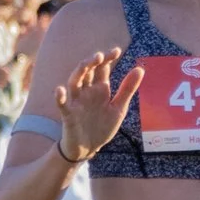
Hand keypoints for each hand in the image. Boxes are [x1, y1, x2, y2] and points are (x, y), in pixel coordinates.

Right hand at [50, 47, 141, 161]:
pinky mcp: (68, 115)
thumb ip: (127, 89)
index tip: (117, 51)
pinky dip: (59, 97)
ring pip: (74, 82)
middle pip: (87, 71)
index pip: (102, 69)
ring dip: (79, 72)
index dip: (108, 58)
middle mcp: (87, 92)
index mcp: (100, 89)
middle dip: (93, 62)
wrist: (89, 148)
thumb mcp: (119, 108)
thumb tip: (140, 68)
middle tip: (101, 56)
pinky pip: (62, 105)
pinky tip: (60, 90)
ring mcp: (77, 102)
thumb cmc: (102, 126)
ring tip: (87, 63)